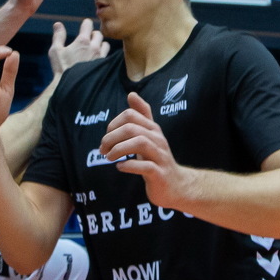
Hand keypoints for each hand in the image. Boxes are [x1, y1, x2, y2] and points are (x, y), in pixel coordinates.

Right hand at [49, 18, 108, 75]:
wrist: (72, 88)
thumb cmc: (61, 69)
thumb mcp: (55, 51)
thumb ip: (58, 36)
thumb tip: (58, 24)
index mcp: (82, 41)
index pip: (88, 24)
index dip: (85, 24)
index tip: (84, 27)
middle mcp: (94, 47)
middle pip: (98, 34)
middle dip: (93, 35)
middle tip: (87, 41)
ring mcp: (100, 57)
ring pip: (106, 45)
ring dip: (100, 45)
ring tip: (93, 50)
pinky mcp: (104, 67)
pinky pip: (107, 57)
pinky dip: (103, 56)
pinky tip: (96, 61)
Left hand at [100, 93, 193, 207]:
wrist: (176, 185)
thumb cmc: (157, 158)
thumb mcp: (149, 135)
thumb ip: (141, 116)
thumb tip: (131, 94)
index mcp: (153, 129)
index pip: (131, 115)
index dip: (113, 124)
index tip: (107, 138)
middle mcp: (158, 139)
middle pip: (132, 128)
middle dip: (111, 137)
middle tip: (103, 150)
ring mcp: (160, 156)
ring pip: (140, 143)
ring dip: (119, 149)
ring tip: (109, 157)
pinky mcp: (159, 173)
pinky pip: (144, 166)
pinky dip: (129, 165)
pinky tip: (120, 167)